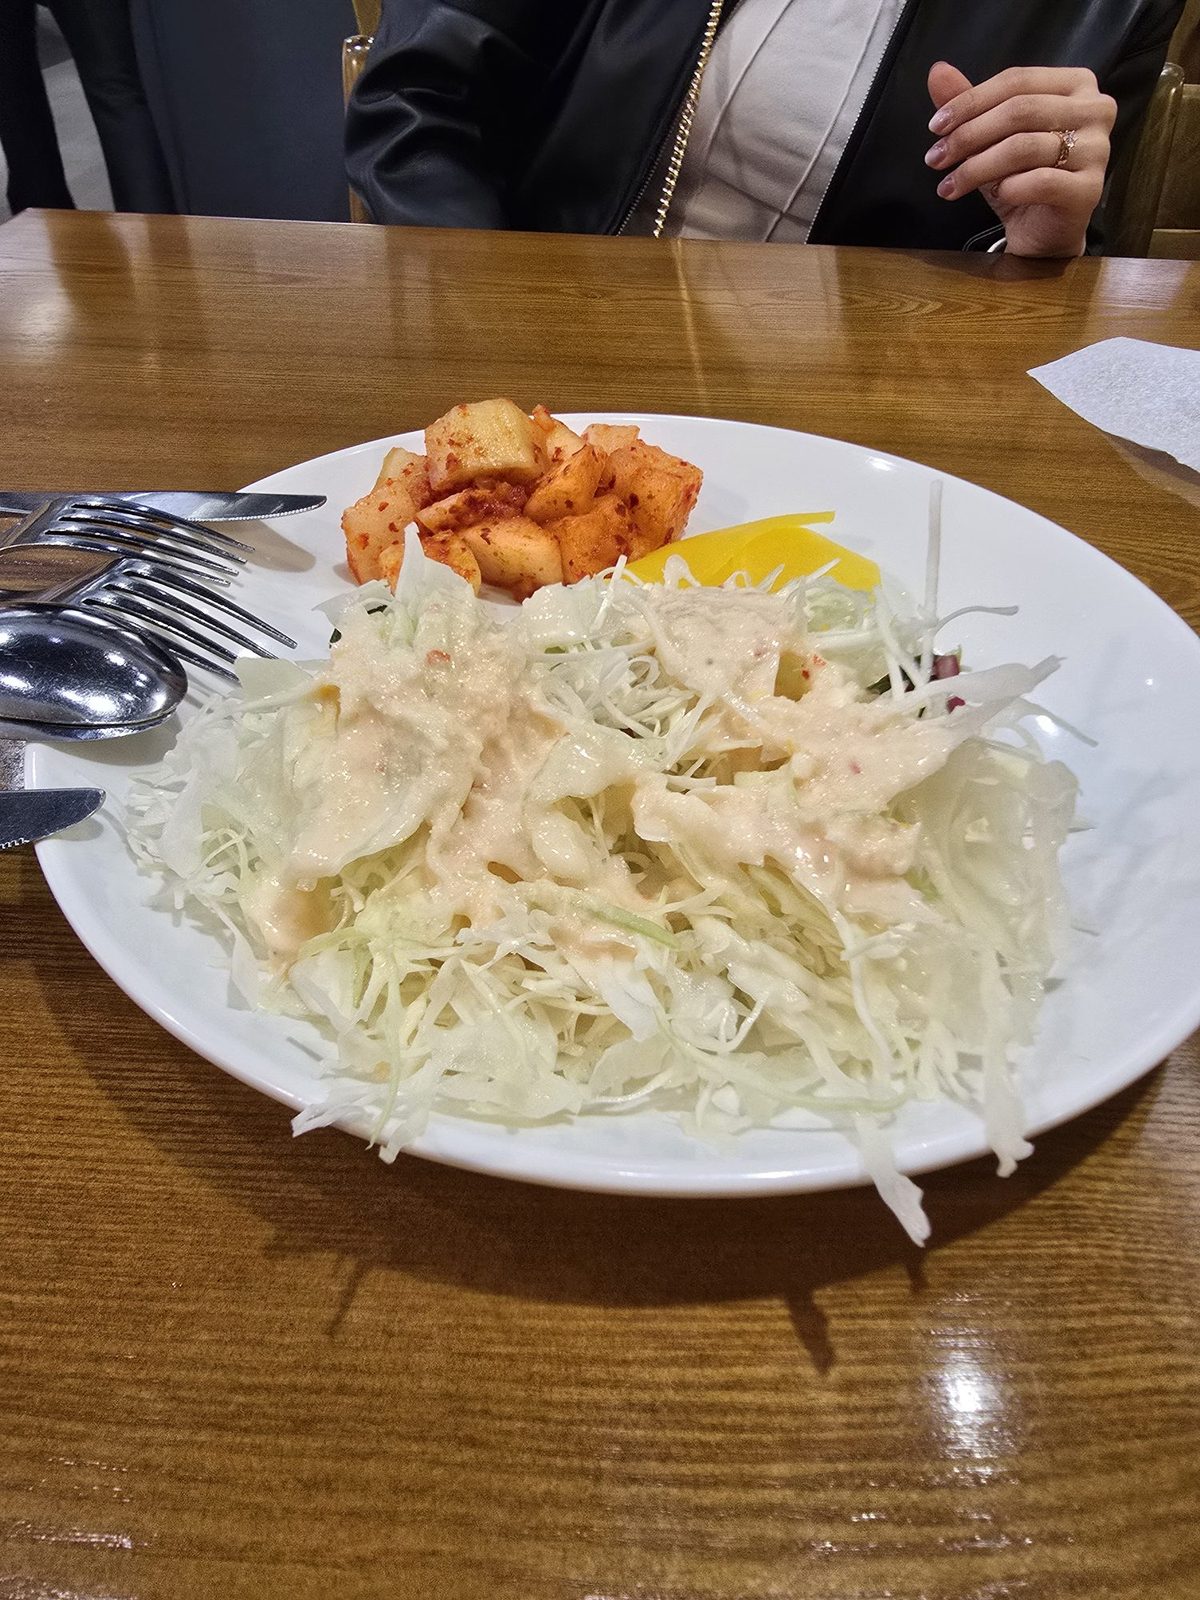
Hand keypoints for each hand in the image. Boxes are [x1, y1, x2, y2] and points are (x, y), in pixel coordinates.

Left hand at [925, 61, 1116, 257]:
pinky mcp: (1090, 189)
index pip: (1016, 80)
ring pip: (1024, 147)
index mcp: (1076, 83)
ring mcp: (1098, 149)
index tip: (935, 126)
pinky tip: (995, 195)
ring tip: (951, 185)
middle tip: (935, 159)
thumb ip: (970, 104)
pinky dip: (1009, 188)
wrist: (1043, 231)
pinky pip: (1041, 182)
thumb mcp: (991, 138)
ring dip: (977, 167)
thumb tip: (937, 71)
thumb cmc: (1021, 177)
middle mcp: (1095, 109)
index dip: (971, 101)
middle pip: (1020, 110)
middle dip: (969, 135)